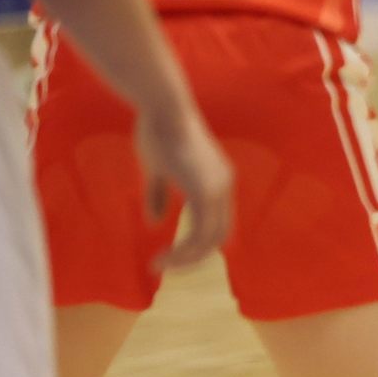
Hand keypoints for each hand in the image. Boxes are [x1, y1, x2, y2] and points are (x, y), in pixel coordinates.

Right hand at [134, 104, 232, 271]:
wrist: (163, 109)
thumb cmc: (158, 131)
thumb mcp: (157, 170)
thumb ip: (159, 196)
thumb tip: (154, 222)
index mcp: (217, 180)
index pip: (218, 222)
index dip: (199, 242)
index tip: (174, 254)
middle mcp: (223, 186)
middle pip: (219, 236)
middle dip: (194, 257)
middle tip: (167, 267)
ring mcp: (217, 189)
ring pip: (208, 240)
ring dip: (185, 259)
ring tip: (159, 267)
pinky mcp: (204, 191)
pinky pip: (197, 233)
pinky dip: (182, 251)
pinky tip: (161, 257)